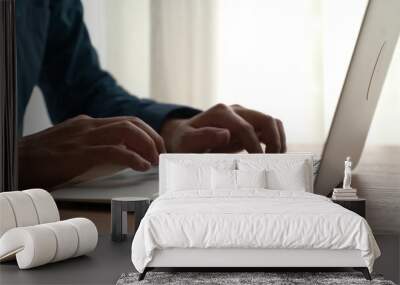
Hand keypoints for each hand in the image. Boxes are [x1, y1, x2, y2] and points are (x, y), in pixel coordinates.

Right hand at [19, 115, 164, 188]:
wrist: (15, 162)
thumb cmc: (42, 160)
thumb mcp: (72, 147)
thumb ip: (95, 147)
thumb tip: (123, 156)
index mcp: (87, 123)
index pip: (125, 121)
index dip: (145, 132)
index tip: (155, 146)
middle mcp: (88, 125)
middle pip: (130, 122)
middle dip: (151, 136)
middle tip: (161, 152)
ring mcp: (83, 137)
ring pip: (126, 131)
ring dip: (146, 144)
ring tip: (155, 159)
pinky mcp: (78, 153)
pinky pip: (114, 151)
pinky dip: (133, 157)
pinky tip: (142, 166)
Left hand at [160, 104, 285, 153]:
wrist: (185, 136)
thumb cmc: (185, 142)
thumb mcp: (186, 142)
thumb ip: (203, 137)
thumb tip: (226, 134)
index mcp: (220, 113)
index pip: (246, 128)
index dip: (255, 147)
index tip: (258, 164)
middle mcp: (235, 110)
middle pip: (266, 120)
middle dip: (274, 142)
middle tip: (272, 163)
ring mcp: (244, 115)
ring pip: (272, 122)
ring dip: (278, 141)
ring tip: (275, 161)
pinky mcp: (249, 124)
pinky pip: (270, 129)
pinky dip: (276, 141)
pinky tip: (271, 158)